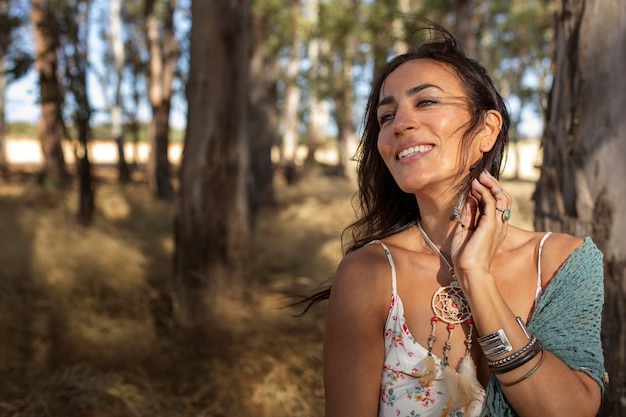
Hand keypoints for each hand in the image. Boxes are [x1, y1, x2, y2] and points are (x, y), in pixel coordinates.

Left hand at [450, 171, 510, 287]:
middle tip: (482, 174)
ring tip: (480, 177)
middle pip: (503, 197)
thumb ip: (468, 215)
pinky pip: (490, 203)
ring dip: (490, 184)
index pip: (497, 203)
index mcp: (495, 227)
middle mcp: (500, 224)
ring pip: (501, 197)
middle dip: (493, 183)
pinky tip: (475, 187)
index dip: (489, 190)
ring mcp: (497, 224)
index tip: (478, 181)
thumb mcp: (464, 230)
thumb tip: (469, 198)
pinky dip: (484, 192)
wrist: (469, 271)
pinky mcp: (491, 225)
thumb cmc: (465, 256)